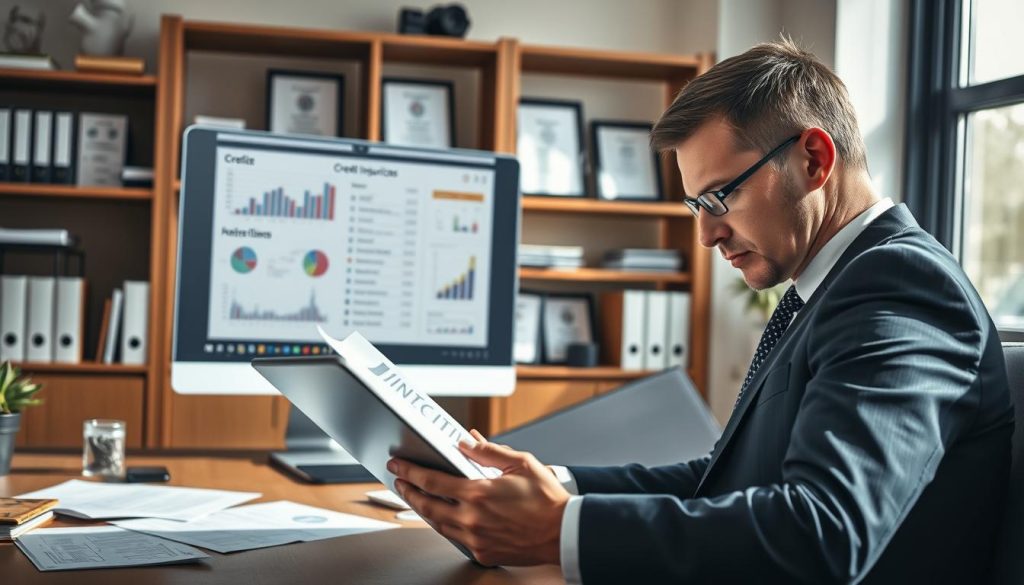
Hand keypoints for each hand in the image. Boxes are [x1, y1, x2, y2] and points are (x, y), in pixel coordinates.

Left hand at [387, 429, 570, 566]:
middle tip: (399, 481)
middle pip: (427, 506)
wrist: (563, 532)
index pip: (432, 481)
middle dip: (408, 492)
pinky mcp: (483, 553)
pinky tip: (444, 516)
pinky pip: (455, 538)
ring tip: (417, 497)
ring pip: (438, 525)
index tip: (398, 465)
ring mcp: (476, 538)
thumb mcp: (520, 463)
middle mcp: (472, 519)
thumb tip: (466, 441)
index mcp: (479, 493)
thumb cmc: (547, 500)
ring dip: (423, 510)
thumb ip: (489, 452)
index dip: (410, 472)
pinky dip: (445, 525)